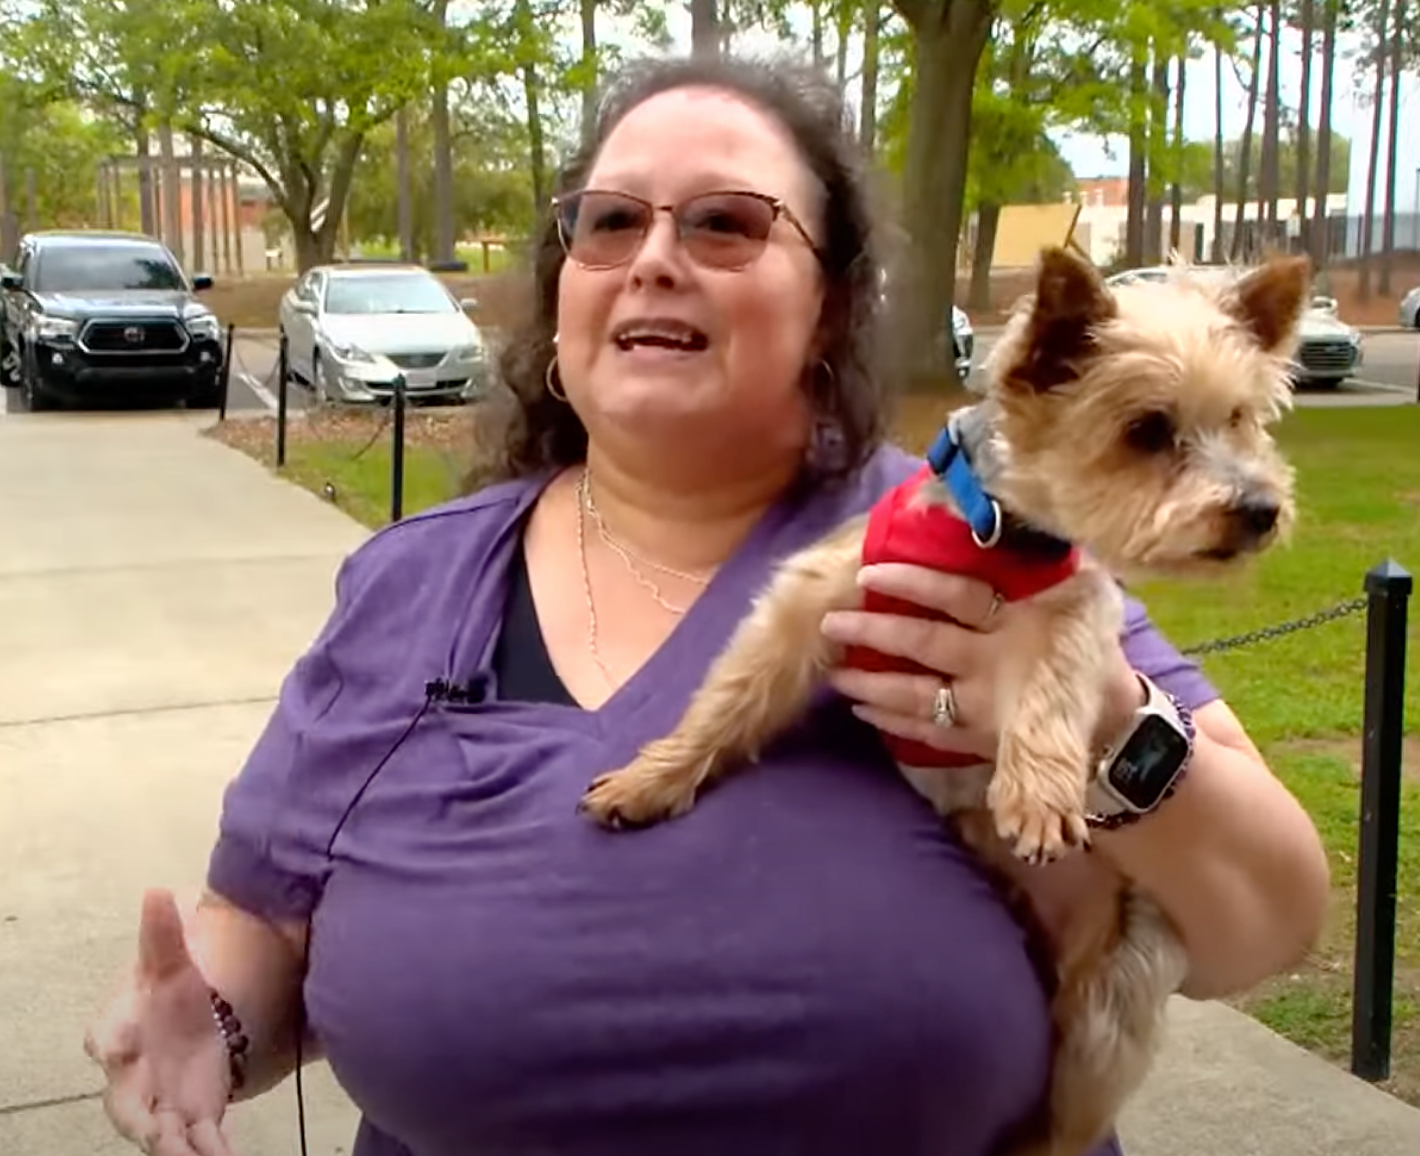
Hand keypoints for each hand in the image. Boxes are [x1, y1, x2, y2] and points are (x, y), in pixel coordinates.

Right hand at [84, 889, 236, 1155]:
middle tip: (154, 1129)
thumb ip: (163, 932)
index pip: (106, 1036)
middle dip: (137, 1116)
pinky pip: (197, 1143)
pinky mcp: (192, 1118)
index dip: (111, 1040)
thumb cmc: (168, 996)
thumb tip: (157, 890)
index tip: (117, 1044)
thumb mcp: (170, 962)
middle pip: (124, 1103)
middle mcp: (134, 1076)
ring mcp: (160, 1103)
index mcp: (122, 1030)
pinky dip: (209, 1154)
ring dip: (173, 1148)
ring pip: (159, 1133)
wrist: (189, 1026)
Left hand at [820, 563, 1140, 761]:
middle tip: (831, 623)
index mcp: (1021, 621)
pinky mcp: (983, 743)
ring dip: (873, 686)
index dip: (914, 583)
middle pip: (927, 645)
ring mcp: (988, 709)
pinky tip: (864, 711)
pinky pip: (930, 733)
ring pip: (919, 696)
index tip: (869, 573)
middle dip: (875, 634)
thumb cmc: (1089, 647)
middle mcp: (998, 663)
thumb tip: (1018, 511)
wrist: (1118, 720)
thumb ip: (1046, 565)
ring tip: (835, 676)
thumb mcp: (1083, 600)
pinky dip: (895, 723)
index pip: (959, 595)